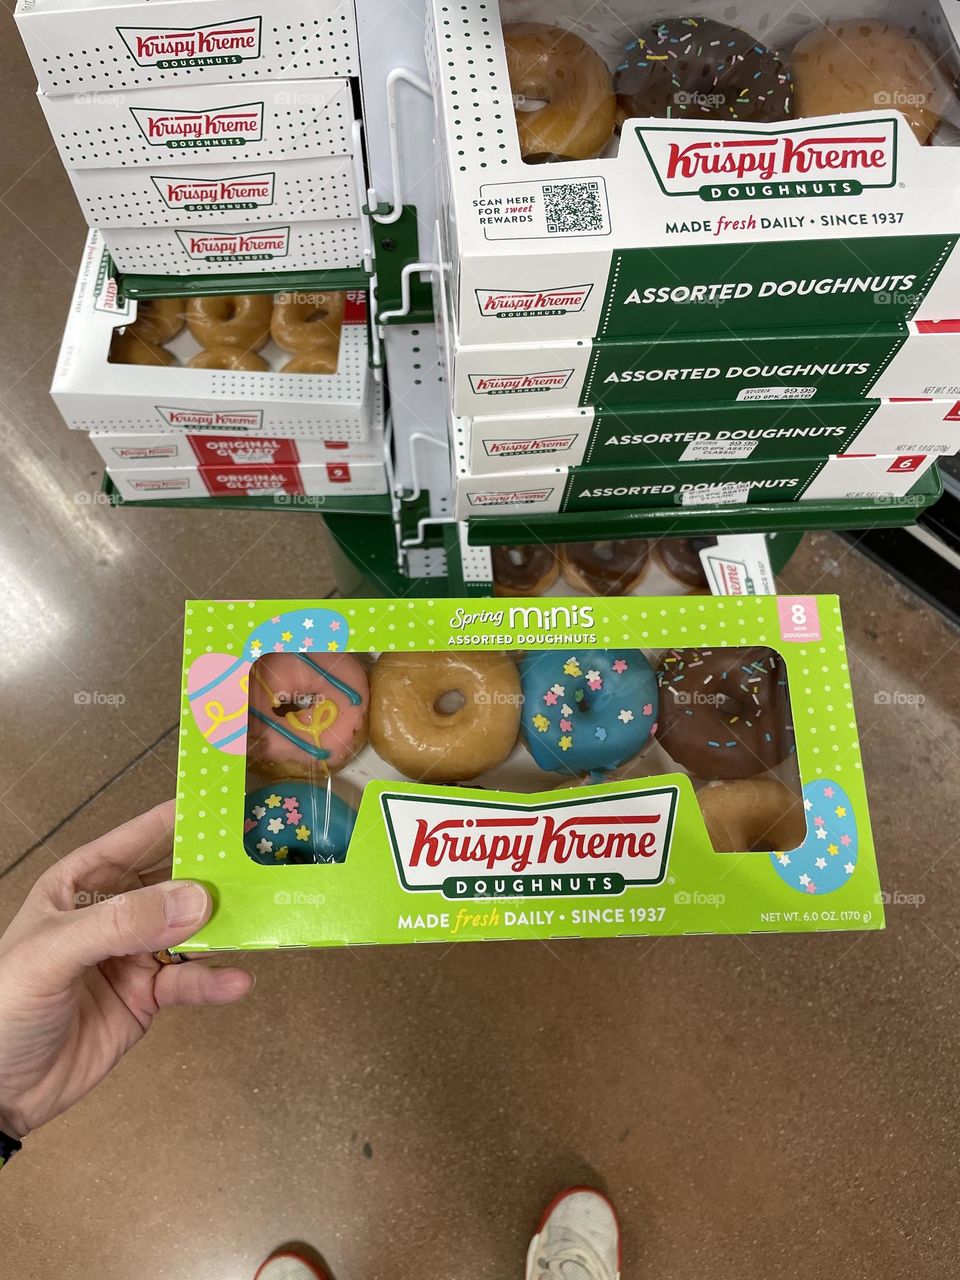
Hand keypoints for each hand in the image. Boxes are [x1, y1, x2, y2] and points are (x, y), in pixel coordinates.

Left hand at [0, 800, 252, 1138]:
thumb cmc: (4, 1005)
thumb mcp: (53, 954)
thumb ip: (122, 923)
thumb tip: (198, 898)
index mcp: (81, 883)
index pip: (139, 837)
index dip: (184, 818)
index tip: (232, 803)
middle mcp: (113, 911)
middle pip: (175, 879)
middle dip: (217, 870)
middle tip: (266, 859)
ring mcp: (133, 953)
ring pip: (192, 928)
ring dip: (225, 924)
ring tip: (261, 919)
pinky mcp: (147, 996)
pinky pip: (188, 980)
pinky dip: (213, 981)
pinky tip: (236, 982)